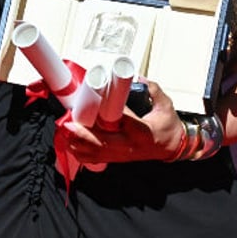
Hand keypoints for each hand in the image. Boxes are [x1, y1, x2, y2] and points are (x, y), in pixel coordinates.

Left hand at [61, 79, 183, 163]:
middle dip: (84, 134)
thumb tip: (138, 78)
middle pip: (103, 143)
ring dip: (78, 143)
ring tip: (66, 131)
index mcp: (143, 132)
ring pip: (95, 153)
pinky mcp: (116, 158)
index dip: (109, 113)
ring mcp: (122, 154)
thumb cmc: (167, 127)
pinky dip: (80, 152)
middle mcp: (130, 146)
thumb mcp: (165, 105)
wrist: (170, 147)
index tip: (98, 103)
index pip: (125, 122)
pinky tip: (71, 144)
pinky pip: (94, 159)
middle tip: (70, 123)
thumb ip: (153, 90)